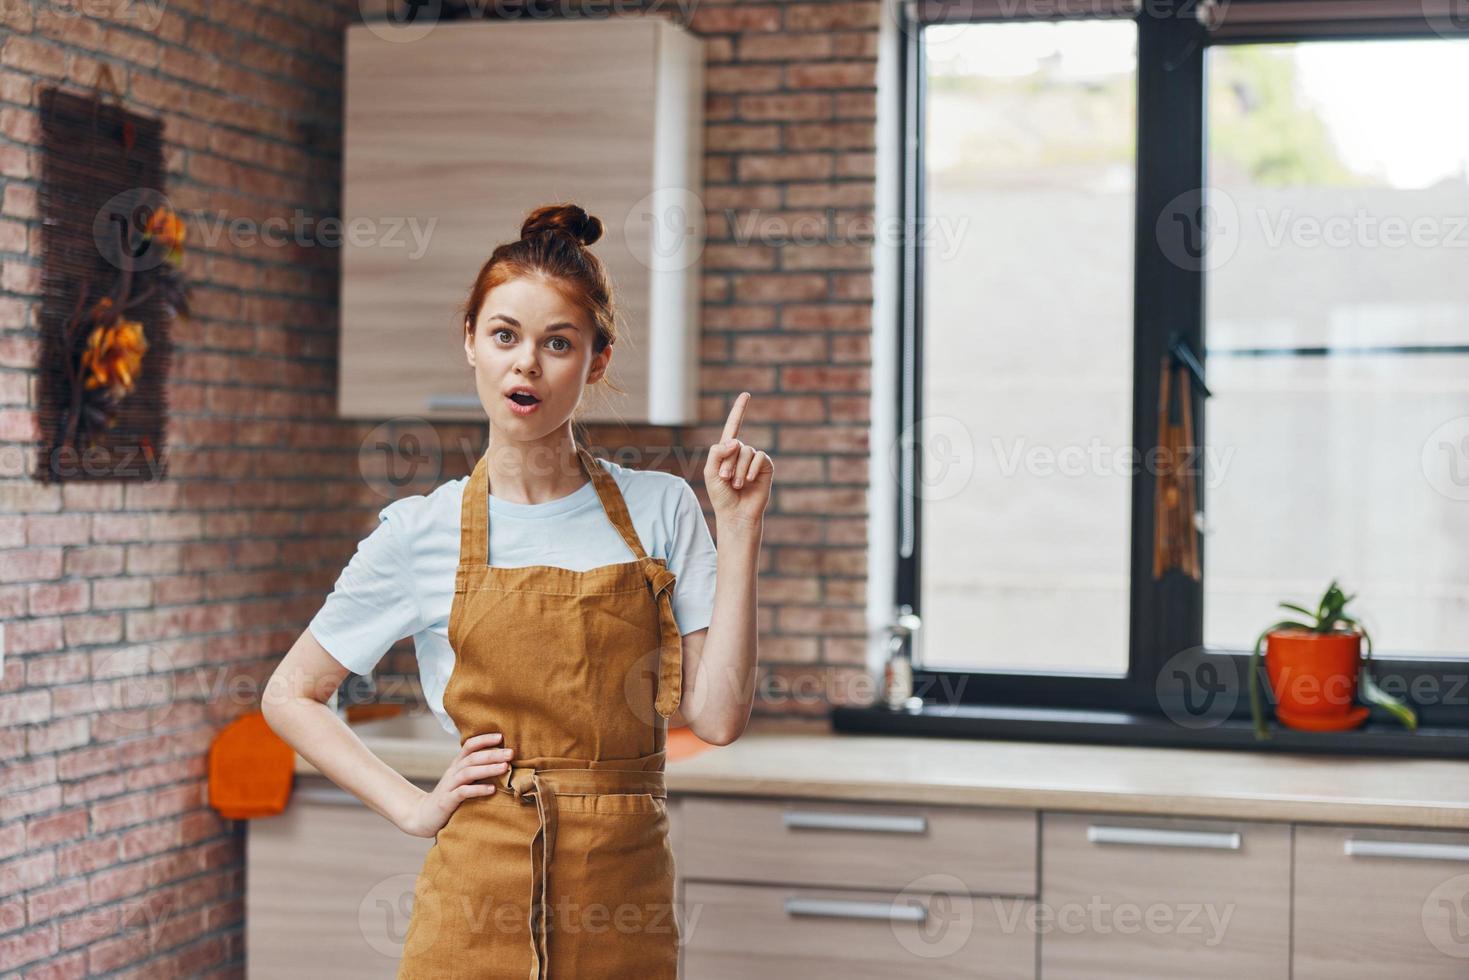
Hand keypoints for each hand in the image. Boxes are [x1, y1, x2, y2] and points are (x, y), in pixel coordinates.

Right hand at [399, 731, 513, 837]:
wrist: (424, 816)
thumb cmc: (449, 797)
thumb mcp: (461, 780)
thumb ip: (476, 770)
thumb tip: (503, 762)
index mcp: (457, 765)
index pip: (469, 746)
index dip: (484, 739)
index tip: (501, 736)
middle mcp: (453, 772)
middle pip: (472, 758)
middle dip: (492, 754)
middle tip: (511, 753)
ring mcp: (449, 786)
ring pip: (468, 773)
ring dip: (488, 769)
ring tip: (505, 767)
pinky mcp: (447, 801)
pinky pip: (463, 792)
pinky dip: (478, 789)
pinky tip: (492, 789)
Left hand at [705, 391, 772, 526]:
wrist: (735, 514)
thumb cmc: (721, 495)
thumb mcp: (710, 472)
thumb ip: (717, 452)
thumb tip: (736, 440)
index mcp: (727, 451)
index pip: (733, 426)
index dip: (739, 410)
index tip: (746, 394)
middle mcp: (742, 452)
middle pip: (735, 444)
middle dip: (728, 462)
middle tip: (725, 480)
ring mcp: (754, 459)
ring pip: (746, 451)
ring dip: (738, 469)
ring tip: (735, 484)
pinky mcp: (766, 467)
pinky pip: (759, 457)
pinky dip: (751, 468)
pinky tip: (749, 480)